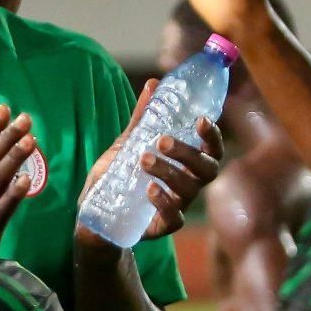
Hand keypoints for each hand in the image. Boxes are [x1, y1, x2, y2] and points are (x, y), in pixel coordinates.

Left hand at [77, 85, 222, 248]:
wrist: (97, 214)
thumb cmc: (121, 176)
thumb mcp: (130, 143)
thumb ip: (143, 118)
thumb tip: (153, 83)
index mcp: (187, 164)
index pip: (212, 150)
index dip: (212, 137)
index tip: (200, 120)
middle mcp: (188, 185)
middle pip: (206, 171)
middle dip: (187, 153)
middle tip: (162, 141)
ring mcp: (178, 207)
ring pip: (188, 190)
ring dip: (168, 171)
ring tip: (144, 159)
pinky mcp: (162, 226)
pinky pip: (174, 218)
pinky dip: (164, 202)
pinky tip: (150, 189)